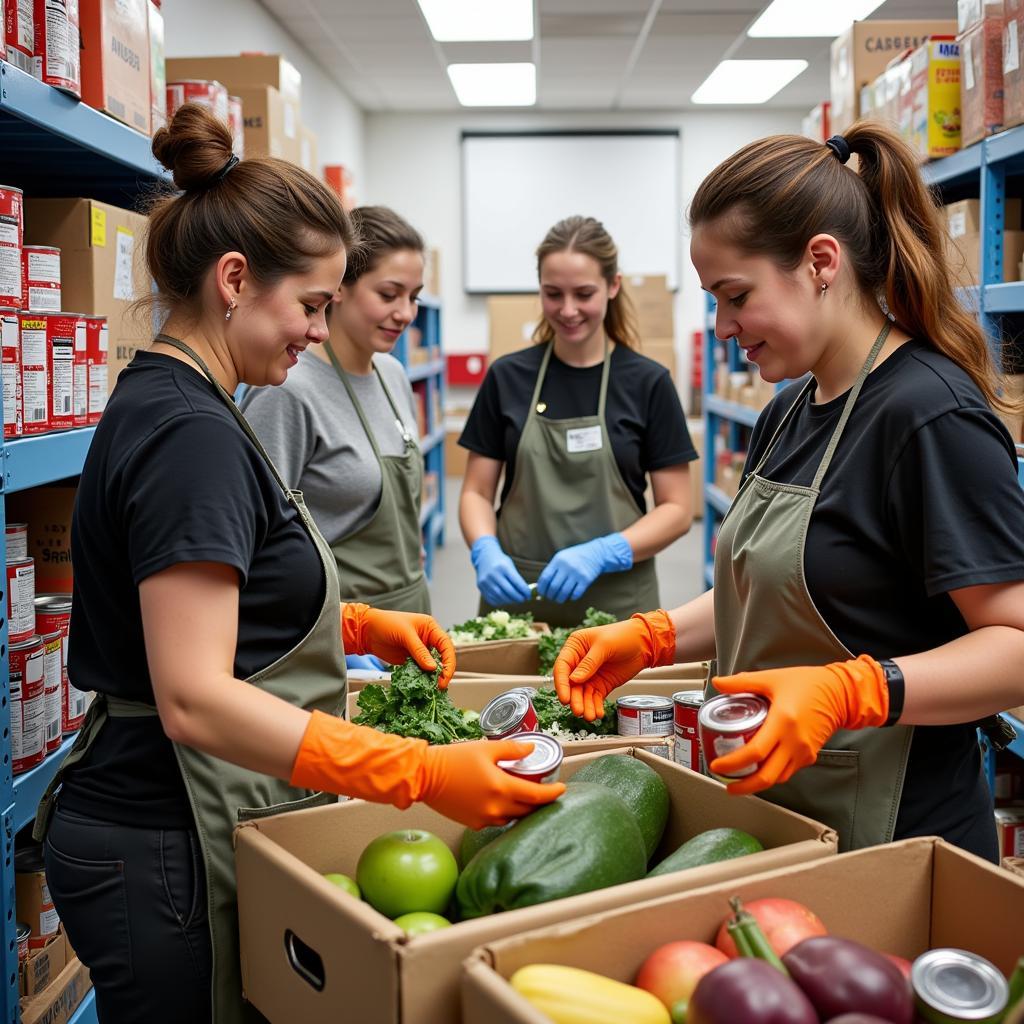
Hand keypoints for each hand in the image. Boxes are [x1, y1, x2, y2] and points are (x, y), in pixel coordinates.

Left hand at [342, 604, 455, 688]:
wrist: (366, 631)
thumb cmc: (386, 623)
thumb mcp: (405, 634)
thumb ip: (419, 651)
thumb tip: (433, 668)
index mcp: (431, 628)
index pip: (446, 645)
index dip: (449, 661)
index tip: (446, 675)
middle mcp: (428, 640)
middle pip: (442, 657)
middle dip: (443, 671)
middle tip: (440, 685)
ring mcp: (419, 651)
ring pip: (432, 666)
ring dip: (433, 677)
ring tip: (432, 688)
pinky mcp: (410, 660)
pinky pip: (420, 670)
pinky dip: (422, 678)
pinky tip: (422, 685)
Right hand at [418, 738, 565, 828]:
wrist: (425, 776)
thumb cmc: (453, 759)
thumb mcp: (486, 748)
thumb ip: (512, 749)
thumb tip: (531, 749)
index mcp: (501, 788)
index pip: (537, 795)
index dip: (552, 793)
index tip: (561, 788)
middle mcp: (495, 808)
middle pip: (528, 810)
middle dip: (540, 801)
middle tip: (545, 790)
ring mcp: (484, 818)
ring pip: (513, 817)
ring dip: (523, 808)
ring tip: (526, 795)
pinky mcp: (473, 824)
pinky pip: (497, 820)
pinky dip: (505, 812)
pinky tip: (503, 801)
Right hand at [470, 535, 531, 606]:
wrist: (484, 557)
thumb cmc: (500, 562)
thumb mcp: (510, 566)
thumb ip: (517, 579)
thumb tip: (526, 594)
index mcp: (503, 567)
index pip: (517, 582)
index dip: (524, 591)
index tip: (529, 595)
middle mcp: (493, 574)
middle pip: (508, 591)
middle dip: (518, 597)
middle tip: (523, 599)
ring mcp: (485, 581)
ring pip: (500, 597)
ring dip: (510, 601)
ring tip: (515, 600)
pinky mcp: (480, 586)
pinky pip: (492, 598)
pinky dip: (501, 601)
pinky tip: (505, 599)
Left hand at [536, 533, 632, 603]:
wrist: (596, 553)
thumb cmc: (575, 556)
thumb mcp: (562, 557)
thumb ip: (552, 569)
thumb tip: (541, 586)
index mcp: (558, 560)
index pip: (545, 578)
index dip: (541, 588)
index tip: (541, 593)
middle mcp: (567, 567)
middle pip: (554, 587)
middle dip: (550, 595)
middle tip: (550, 598)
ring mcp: (577, 573)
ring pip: (564, 592)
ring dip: (559, 599)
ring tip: (559, 599)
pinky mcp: (586, 580)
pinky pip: (576, 594)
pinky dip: (571, 597)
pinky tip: (571, 596)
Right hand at [553, 610, 676, 720]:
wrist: (645, 643)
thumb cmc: (624, 635)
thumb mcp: (605, 645)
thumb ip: (589, 663)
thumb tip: (573, 679)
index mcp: (576, 646)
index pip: (562, 666)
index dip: (562, 683)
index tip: (565, 697)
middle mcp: (579, 662)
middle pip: (571, 684)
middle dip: (574, 698)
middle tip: (578, 710)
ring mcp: (590, 675)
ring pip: (582, 693)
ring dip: (585, 705)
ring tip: (589, 715)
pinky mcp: (601, 684)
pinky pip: (595, 698)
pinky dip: (595, 706)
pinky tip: (597, 712)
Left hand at [709, 655, 889, 795]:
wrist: (840, 693)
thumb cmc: (808, 684)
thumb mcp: (771, 678)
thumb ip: (742, 682)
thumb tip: (718, 683)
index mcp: (783, 721)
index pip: (755, 752)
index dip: (733, 763)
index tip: (718, 766)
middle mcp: (794, 741)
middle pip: (766, 776)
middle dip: (743, 786)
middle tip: (726, 783)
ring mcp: (804, 752)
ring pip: (778, 778)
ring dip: (757, 783)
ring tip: (738, 778)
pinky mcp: (810, 756)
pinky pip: (788, 772)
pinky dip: (772, 775)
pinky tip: (759, 769)